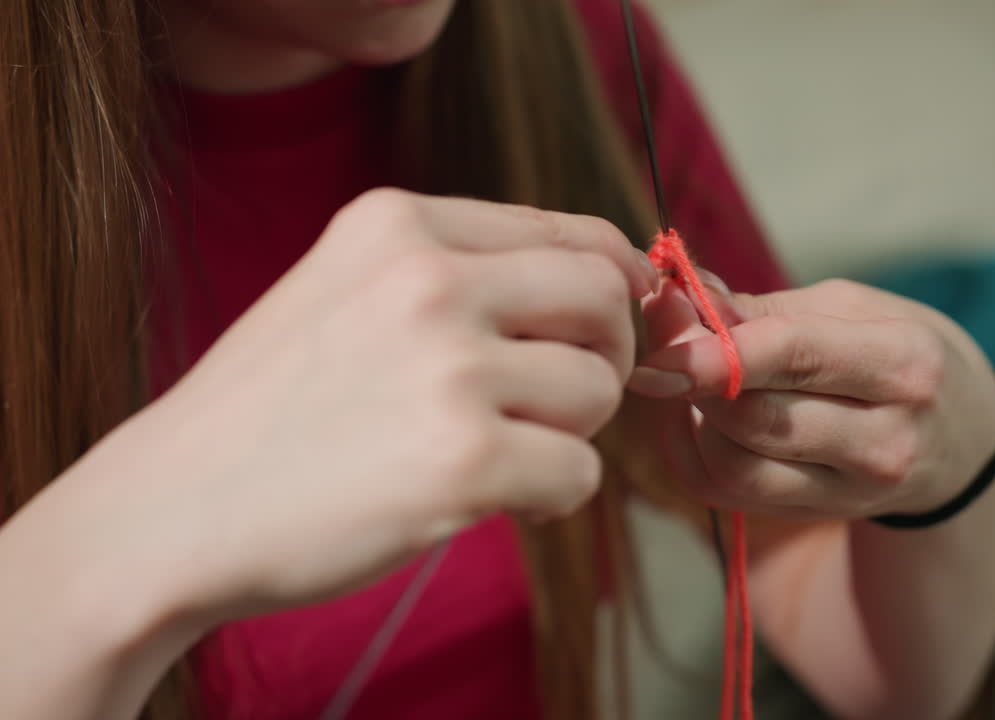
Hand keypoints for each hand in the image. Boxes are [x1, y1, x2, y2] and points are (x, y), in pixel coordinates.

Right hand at [74, 188, 655, 624]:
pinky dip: (551, 495)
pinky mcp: (465, 459)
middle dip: (606, 354)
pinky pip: (579, 472)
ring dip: (567, 432)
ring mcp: (449, 367)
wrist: (171, 508)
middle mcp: (430, 278)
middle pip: (604, 297)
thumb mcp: (348, 291)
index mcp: (400, 223)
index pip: (571, 231)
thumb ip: (463, 272)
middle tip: (563, 401)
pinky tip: (490, 498)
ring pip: (598, 389)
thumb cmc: (270, 409)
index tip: (612, 325)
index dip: (614, 283)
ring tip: (495, 451)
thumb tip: (610, 281)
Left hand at [628, 274, 994, 519]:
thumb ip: (763, 309)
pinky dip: (691, 451)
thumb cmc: (897, 352)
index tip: (658, 320)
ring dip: (690, 417)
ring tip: (689, 378)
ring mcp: (854, 491)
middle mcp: (885, 439)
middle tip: (662, 339)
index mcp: (904, 364)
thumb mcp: (853, 309)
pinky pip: (726, 493)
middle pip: (755, 418)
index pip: (795, 355)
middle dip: (692, 375)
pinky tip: (694, 416)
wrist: (960, 439)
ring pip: (734, 466)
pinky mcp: (818, 515)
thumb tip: (677, 295)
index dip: (717, 343)